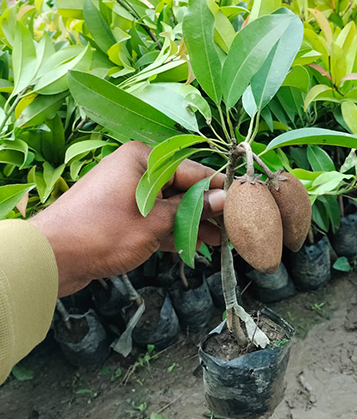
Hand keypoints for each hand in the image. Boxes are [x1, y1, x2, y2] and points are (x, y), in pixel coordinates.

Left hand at [31, 141, 225, 296]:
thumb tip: (224, 199)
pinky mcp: (124, 214)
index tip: (243, 200)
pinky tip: (197, 244)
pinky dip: (174, 231)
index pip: (192, 170)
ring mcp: (130, 193)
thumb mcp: (154, 222)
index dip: (219, 187)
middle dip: (207, 209)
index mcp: (143, 160)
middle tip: (234, 226)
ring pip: (171, 205)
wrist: (51, 258)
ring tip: (221, 240)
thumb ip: (191, 209)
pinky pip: (157, 218)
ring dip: (193, 222)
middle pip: (183, 188)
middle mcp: (137, 171)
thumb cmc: (102, 233)